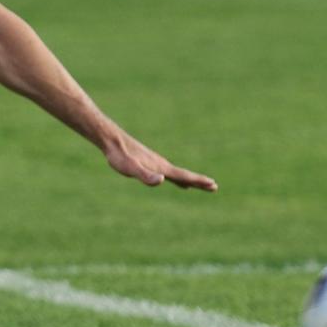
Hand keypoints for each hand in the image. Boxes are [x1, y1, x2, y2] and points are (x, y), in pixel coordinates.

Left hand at [103, 130, 217, 191]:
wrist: (111, 140)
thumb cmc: (120, 156)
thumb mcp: (131, 169)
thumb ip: (145, 175)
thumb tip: (161, 180)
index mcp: (160, 167)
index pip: (183, 176)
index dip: (198, 181)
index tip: (213, 184)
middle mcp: (161, 164)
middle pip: (183, 175)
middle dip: (198, 181)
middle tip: (214, 186)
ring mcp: (155, 162)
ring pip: (175, 173)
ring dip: (187, 179)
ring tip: (196, 184)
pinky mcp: (146, 162)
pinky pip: (164, 171)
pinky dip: (171, 176)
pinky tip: (167, 178)